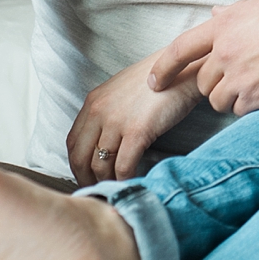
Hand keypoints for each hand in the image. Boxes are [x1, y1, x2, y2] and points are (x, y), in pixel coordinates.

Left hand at [66, 54, 199, 184]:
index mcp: (93, 102)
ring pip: (100, 165)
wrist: (185, 68)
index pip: (73, 142)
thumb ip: (109, 111)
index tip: (86, 177)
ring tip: (117, 189)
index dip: (77, 165)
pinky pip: (123, 166)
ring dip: (107, 183)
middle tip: (98, 191)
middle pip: (80, 157)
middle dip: (86, 179)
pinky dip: (125, 180)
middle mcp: (98, 111)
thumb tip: (107, 140)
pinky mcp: (137, 131)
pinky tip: (133, 183)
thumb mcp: (123, 90)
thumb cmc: (161, 80)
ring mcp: (116, 121)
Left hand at [147, 0, 258, 116]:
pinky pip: (242, 111)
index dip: (163, 68)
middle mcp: (228, 48)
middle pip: (203, 81)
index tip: (154, 82)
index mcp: (226, 23)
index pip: (180, 48)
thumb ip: (234, 15)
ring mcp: (241, 73)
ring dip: (236, 98)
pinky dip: (254, 107)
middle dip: (219, 84)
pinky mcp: (258, 95)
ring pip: (220, 100)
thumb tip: (213, 14)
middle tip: (248, 77)